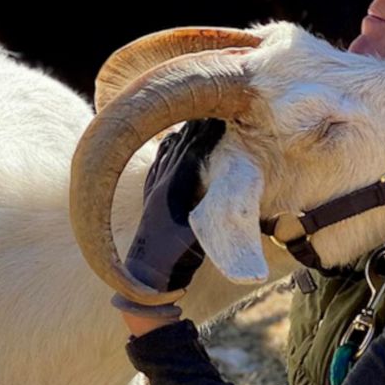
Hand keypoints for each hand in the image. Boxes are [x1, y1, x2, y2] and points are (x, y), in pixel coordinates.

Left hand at [124, 118, 225, 292]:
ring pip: (167, 152)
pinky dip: (167, 149)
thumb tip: (238, 194)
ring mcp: (152, 189)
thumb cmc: (178, 257)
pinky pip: (157, 163)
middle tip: (217, 110)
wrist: (146, 275)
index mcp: (174, 187)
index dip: (210, 132)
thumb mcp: (203, 232)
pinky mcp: (148, 196)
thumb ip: (219, 212)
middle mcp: (160, 183)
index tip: (227, 116)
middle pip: (181, 145)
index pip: (195, 150)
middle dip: (198, 127)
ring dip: (183, 135)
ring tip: (198, 119)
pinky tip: (170, 142)